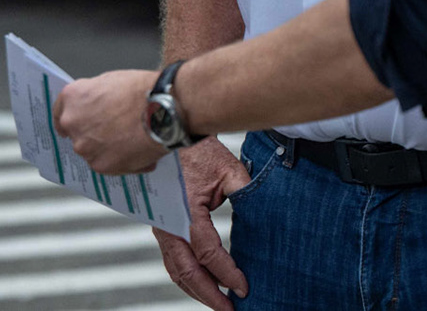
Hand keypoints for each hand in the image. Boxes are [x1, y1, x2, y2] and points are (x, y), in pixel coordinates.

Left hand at [54, 68, 164, 174]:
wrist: (162, 109)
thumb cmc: (140, 91)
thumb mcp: (109, 82)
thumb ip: (93, 98)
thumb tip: (93, 109)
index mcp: (72, 98)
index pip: (59, 113)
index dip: (70, 120)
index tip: (74, 127)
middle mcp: (72, 123)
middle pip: (76, 134)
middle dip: (92, 134)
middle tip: (112, 132)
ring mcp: (85, 147)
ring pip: (92, 152)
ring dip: (106, 150)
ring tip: (131, 141)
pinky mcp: (101, 166)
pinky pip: (107, 166)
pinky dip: (121, 162)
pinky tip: (138, 152)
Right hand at [157, 138, 250, 309]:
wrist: (169, 133)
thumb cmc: (196, 149)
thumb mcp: (228, 169)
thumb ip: (246, 194)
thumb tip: (265, 217)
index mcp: (185, 211)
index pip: (208, 253)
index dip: (228, 274)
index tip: (244, 288)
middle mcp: (168, 223)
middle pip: (187, 272)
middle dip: (209, 296)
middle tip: (230, 310)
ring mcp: (160, 226)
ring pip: (175, 270)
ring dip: (196, 290)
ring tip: (218, 302)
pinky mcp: (160, 226)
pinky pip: (171, 259)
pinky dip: (187, 276)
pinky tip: (204, 283)